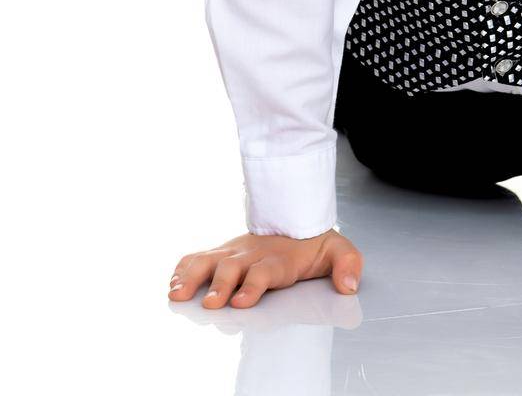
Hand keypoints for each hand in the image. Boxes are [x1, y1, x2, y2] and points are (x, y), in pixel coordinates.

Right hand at [168, 229, 362, 308]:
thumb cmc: (314, 243)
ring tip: (177, 294)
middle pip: (232, 268)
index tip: (241, 301)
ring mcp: (235, 252)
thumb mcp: (340, 250)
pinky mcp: (222, 252)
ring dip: (193, 278)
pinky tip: (173, 282)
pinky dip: (183, 269)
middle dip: (220, 286)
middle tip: (211, 304)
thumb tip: (349, 286)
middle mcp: (253, 254)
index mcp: (279, 258)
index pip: (265, 272)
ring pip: (209, 261)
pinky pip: (198, 257)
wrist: (298, 217)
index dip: (252, 286)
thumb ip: (348, 266)